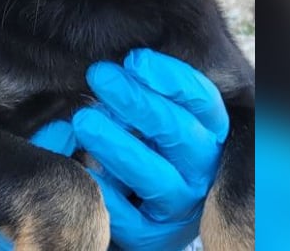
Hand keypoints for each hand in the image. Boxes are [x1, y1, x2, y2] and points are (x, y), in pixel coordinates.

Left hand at [73, 48, 228, 250]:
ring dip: (120, 145)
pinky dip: (107, 193)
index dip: (170, 78)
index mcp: (206, 130)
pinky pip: (133, 221)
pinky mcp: (153, 235)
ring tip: (83, 120)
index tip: (134, 60)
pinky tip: (83, 169)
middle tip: (99, 76)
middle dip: (137, 102)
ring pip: (158, 177)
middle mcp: (201, 167)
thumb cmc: (134, 135)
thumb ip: (140, 83)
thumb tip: (123, 57)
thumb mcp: (144, 107)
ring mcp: (179, 204)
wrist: (127, 200)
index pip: (201, 100)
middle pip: (179, 133)